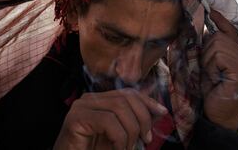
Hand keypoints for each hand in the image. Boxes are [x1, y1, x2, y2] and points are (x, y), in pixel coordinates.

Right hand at [53, 88, 167, 149]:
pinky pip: (108, 121)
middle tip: (146, 140)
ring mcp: (81, 107)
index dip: (148, 100)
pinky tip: (118, 149)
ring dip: (131, 131)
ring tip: (128, 149)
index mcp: (99, 100)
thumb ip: (136, 123)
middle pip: (126, 97)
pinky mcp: (75, 118)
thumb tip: (159, 111)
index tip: (163, 112)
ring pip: (119, 108)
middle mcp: (89, 99)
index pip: (128, 92)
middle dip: (142, 118)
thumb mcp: (120, 136)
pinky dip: (119, 138)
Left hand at [200, 10, 237, 129]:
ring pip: (216, 44)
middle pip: (219, 36)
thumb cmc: (213, 91)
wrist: (218, 114)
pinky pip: (218, 55)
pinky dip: (211, 67)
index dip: (221, 21)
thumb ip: (212, 50)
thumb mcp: (210, 66)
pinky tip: (215, 79)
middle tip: (210, 72)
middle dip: (206, 53)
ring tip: (213, 76)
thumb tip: (205, 30)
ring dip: (207, 61)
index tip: (212, 12)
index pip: (231, 32)